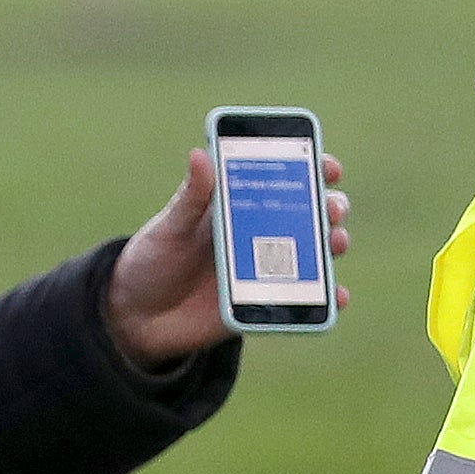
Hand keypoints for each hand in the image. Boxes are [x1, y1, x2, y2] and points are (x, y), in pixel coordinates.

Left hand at [104, 144, 352, 368]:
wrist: (136, 319)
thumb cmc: (150, 262)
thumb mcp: (168, 228)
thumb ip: (189, 198)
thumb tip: (200, 154)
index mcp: (236, 206)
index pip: (282, 179)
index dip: (311, 168)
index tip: (327, 165)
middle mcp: (256, 234)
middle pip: (308, 214)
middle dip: (330, 207)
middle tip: (332, 209)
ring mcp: (264, 269)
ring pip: (312, 253)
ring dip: (333, 245)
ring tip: (336, 243)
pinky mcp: (262, 303)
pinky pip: (304, 299)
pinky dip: (326, 298)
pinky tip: (338, 296)